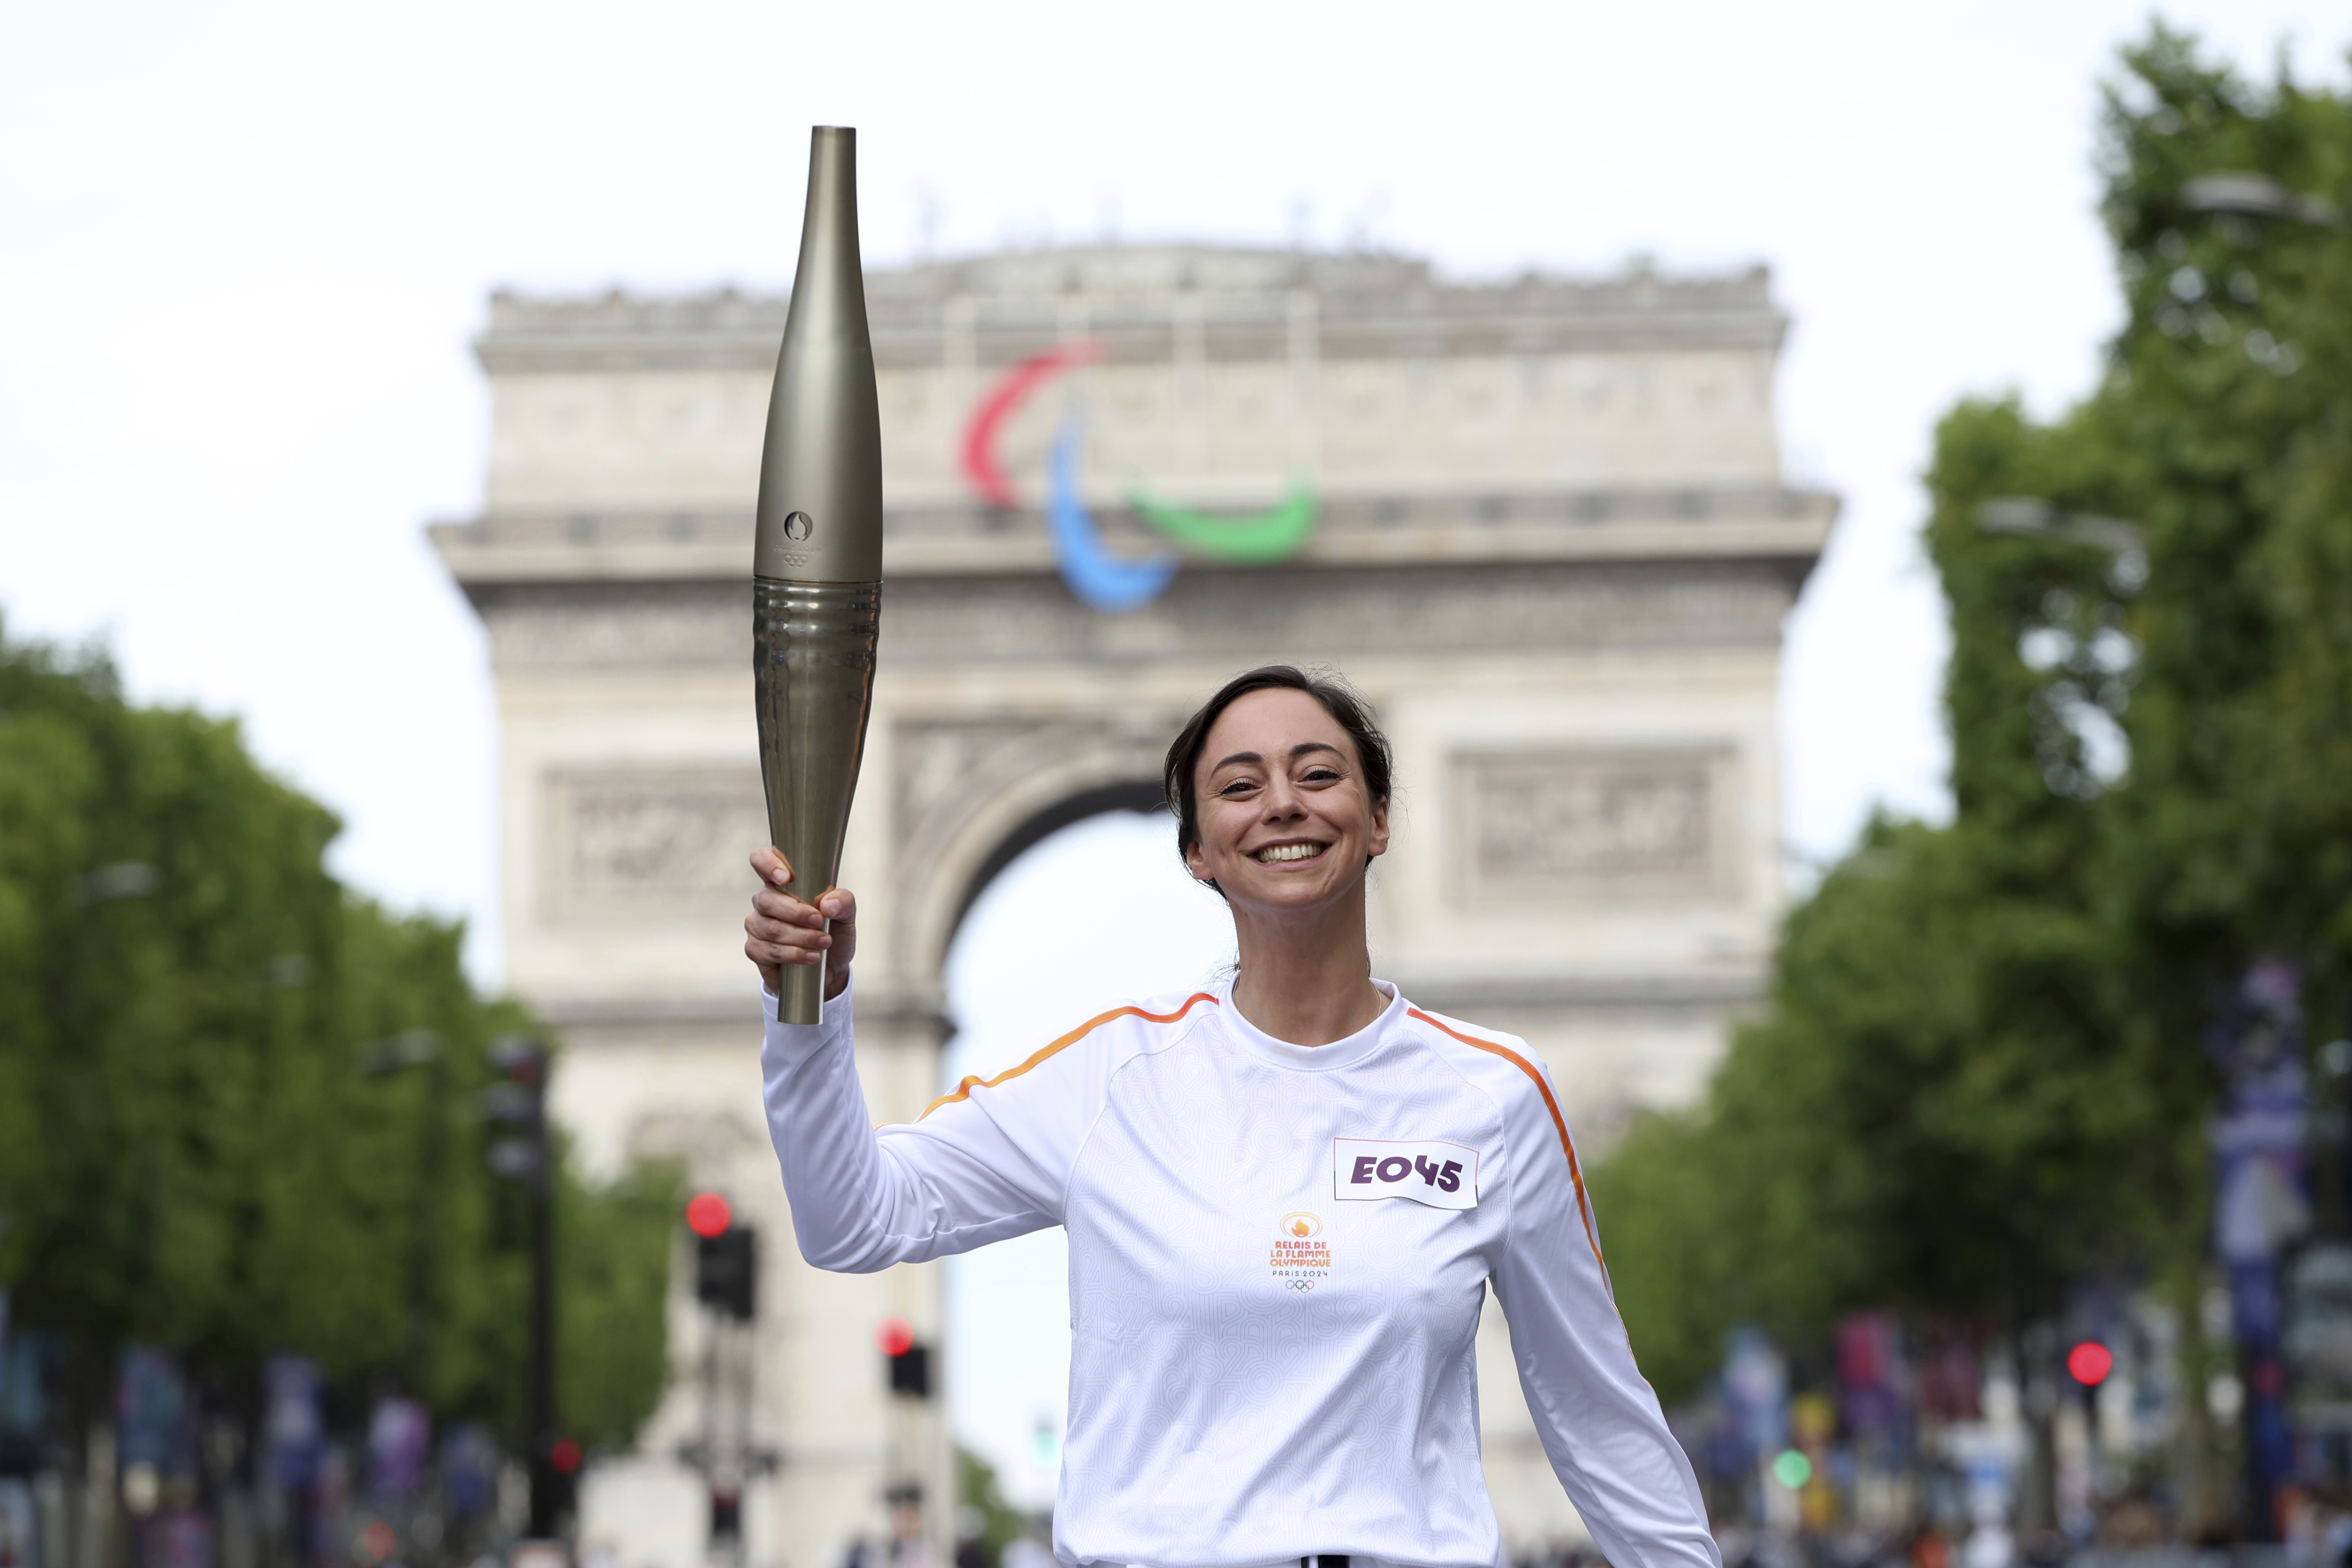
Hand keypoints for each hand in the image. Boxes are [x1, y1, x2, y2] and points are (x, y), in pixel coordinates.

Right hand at [745, 846, 856, 1001]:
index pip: (761, 860)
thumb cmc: (833, 933)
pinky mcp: (755, 950)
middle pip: (767, 900)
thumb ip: (844, 901)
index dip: (767, 863)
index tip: (785, 877)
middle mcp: (765, 901)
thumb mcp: (846, 916)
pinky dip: (794, 954)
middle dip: (797, 913)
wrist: (830, 969)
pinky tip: (811, 956)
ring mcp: (757, 925)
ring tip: (824, 943)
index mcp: (782, 883)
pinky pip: (768, 950)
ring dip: (801, 937)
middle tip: (820, 922)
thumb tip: (827, 904)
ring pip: (771, 929)